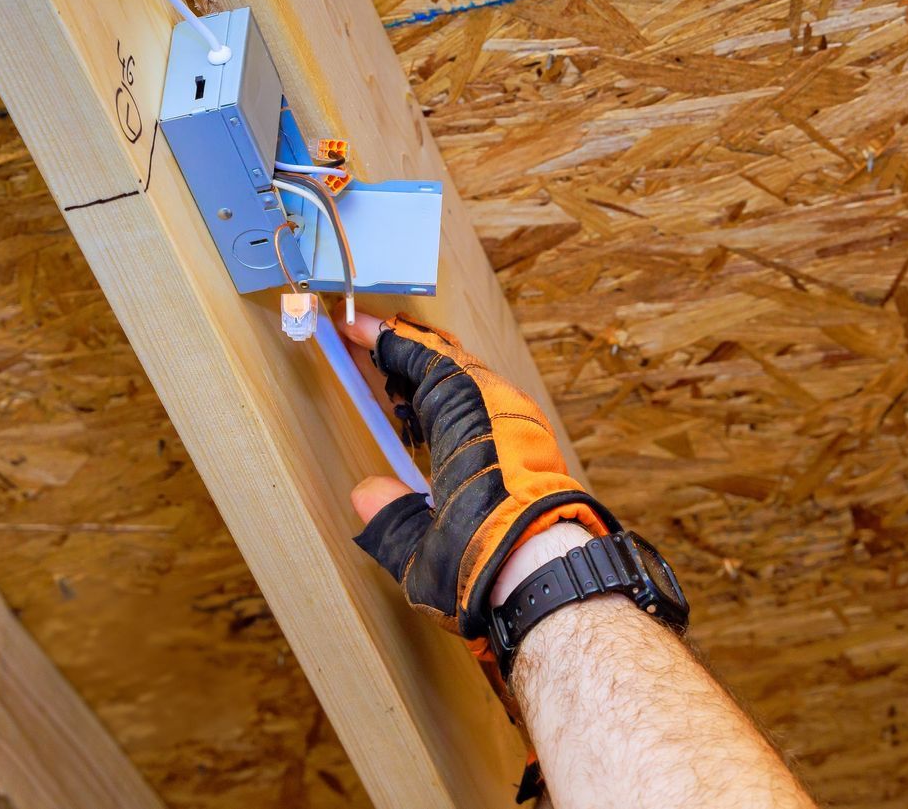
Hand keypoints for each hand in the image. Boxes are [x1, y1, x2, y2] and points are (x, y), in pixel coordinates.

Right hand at [341, 311, 615, 637]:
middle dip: (407, 352)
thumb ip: (389, 519)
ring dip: (435, 376)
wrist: (554, 584)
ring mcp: (524, 426)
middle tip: (368, 351)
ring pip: (474, 380)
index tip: (353, 324)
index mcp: (465, 419)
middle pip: (449, 361)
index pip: (422, 359)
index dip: (386, 339)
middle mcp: (499, 410)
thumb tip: (367, 492)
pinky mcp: (538, 447)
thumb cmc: (485, 565)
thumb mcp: (417, 550)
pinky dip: (460, 398)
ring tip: (398, 387)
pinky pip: (492, 402)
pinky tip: (441, 423)